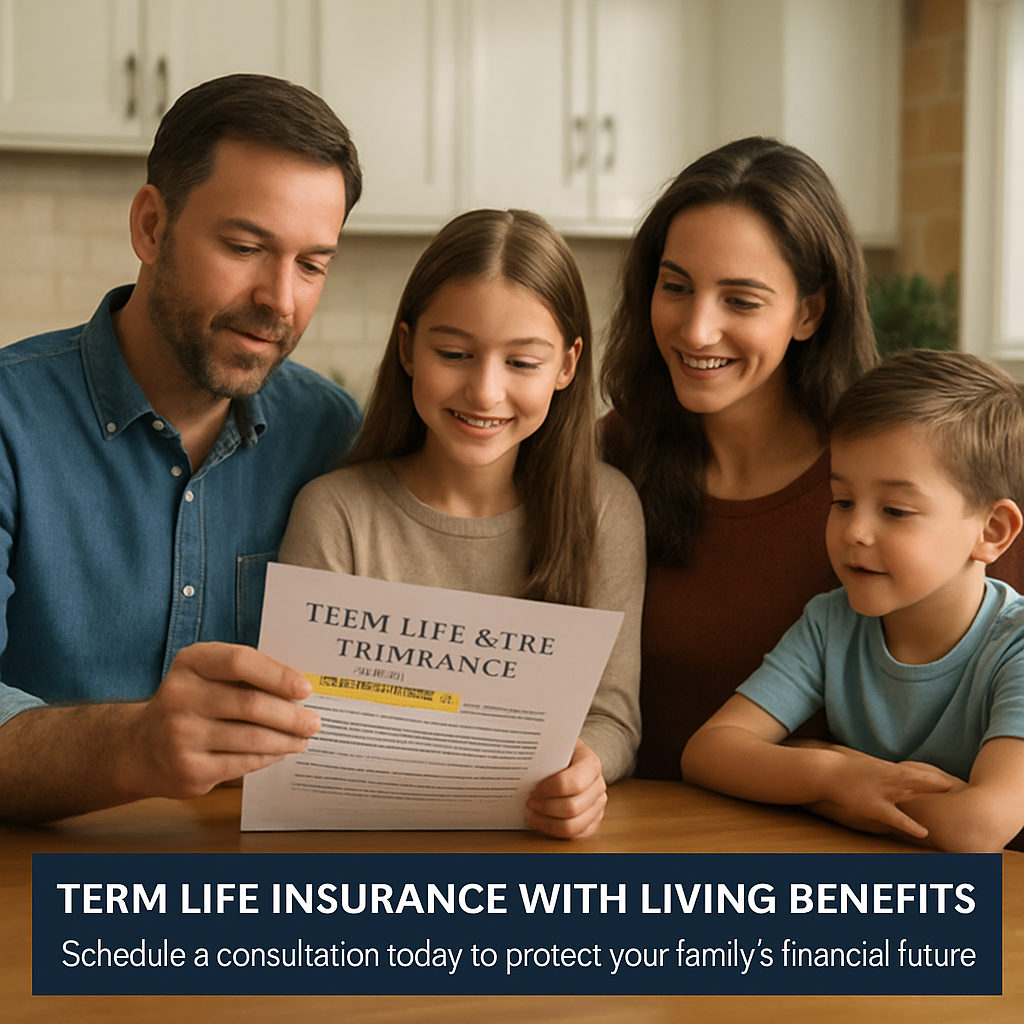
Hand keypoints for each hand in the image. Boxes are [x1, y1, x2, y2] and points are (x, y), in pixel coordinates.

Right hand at [121, 642, 320, 799]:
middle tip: (314, 721)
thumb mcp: (206, 674)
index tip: (304, 689)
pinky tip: (280, 751)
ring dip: (286, 739)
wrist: (139, 748)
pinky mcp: (189, 769)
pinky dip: (268, 756)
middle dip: (291, 715)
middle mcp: (181, 696)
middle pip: (251, 704)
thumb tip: (299, 688)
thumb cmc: (190, 702)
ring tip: (303, 737)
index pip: (240, 662)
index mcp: (191, 663)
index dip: (277, 675)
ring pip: (251, 737)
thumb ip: (245, 674)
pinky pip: (243, 763)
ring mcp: (182, 735)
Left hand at [525, 739, 606, 839]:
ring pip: (574, 825)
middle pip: (572, 807)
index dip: (550, 789)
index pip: (573, 783)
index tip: (533, 788)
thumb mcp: (554, 744)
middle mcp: (598, 785)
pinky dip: (556, 831)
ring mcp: (597, 804)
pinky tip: (542, 822)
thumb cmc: (561, 752)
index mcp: (591, 763)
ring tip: (533, 814)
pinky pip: (577, 834)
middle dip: (546, 807)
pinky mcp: (593, 819)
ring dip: (548, 822)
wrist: (574, 757)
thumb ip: (544, 752)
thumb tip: (521, 758)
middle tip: (529, 801)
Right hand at [818, 746, 953, 838]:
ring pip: (911, 795)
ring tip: (951, 808)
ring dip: (930, 799)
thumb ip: (888, 777)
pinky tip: (922, 832)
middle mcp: (890, 779)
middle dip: (940, 786)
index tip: (958, 786)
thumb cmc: (850, 773)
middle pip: (920, 781)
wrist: (827, 770)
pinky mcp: (874, 806)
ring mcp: (883, 792)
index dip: (937, 780)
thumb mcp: (871, 771)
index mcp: (891, 771)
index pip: (918, 773)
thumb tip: (902, 783)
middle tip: (963, 791)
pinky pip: (895, 816)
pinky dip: (909, 824)